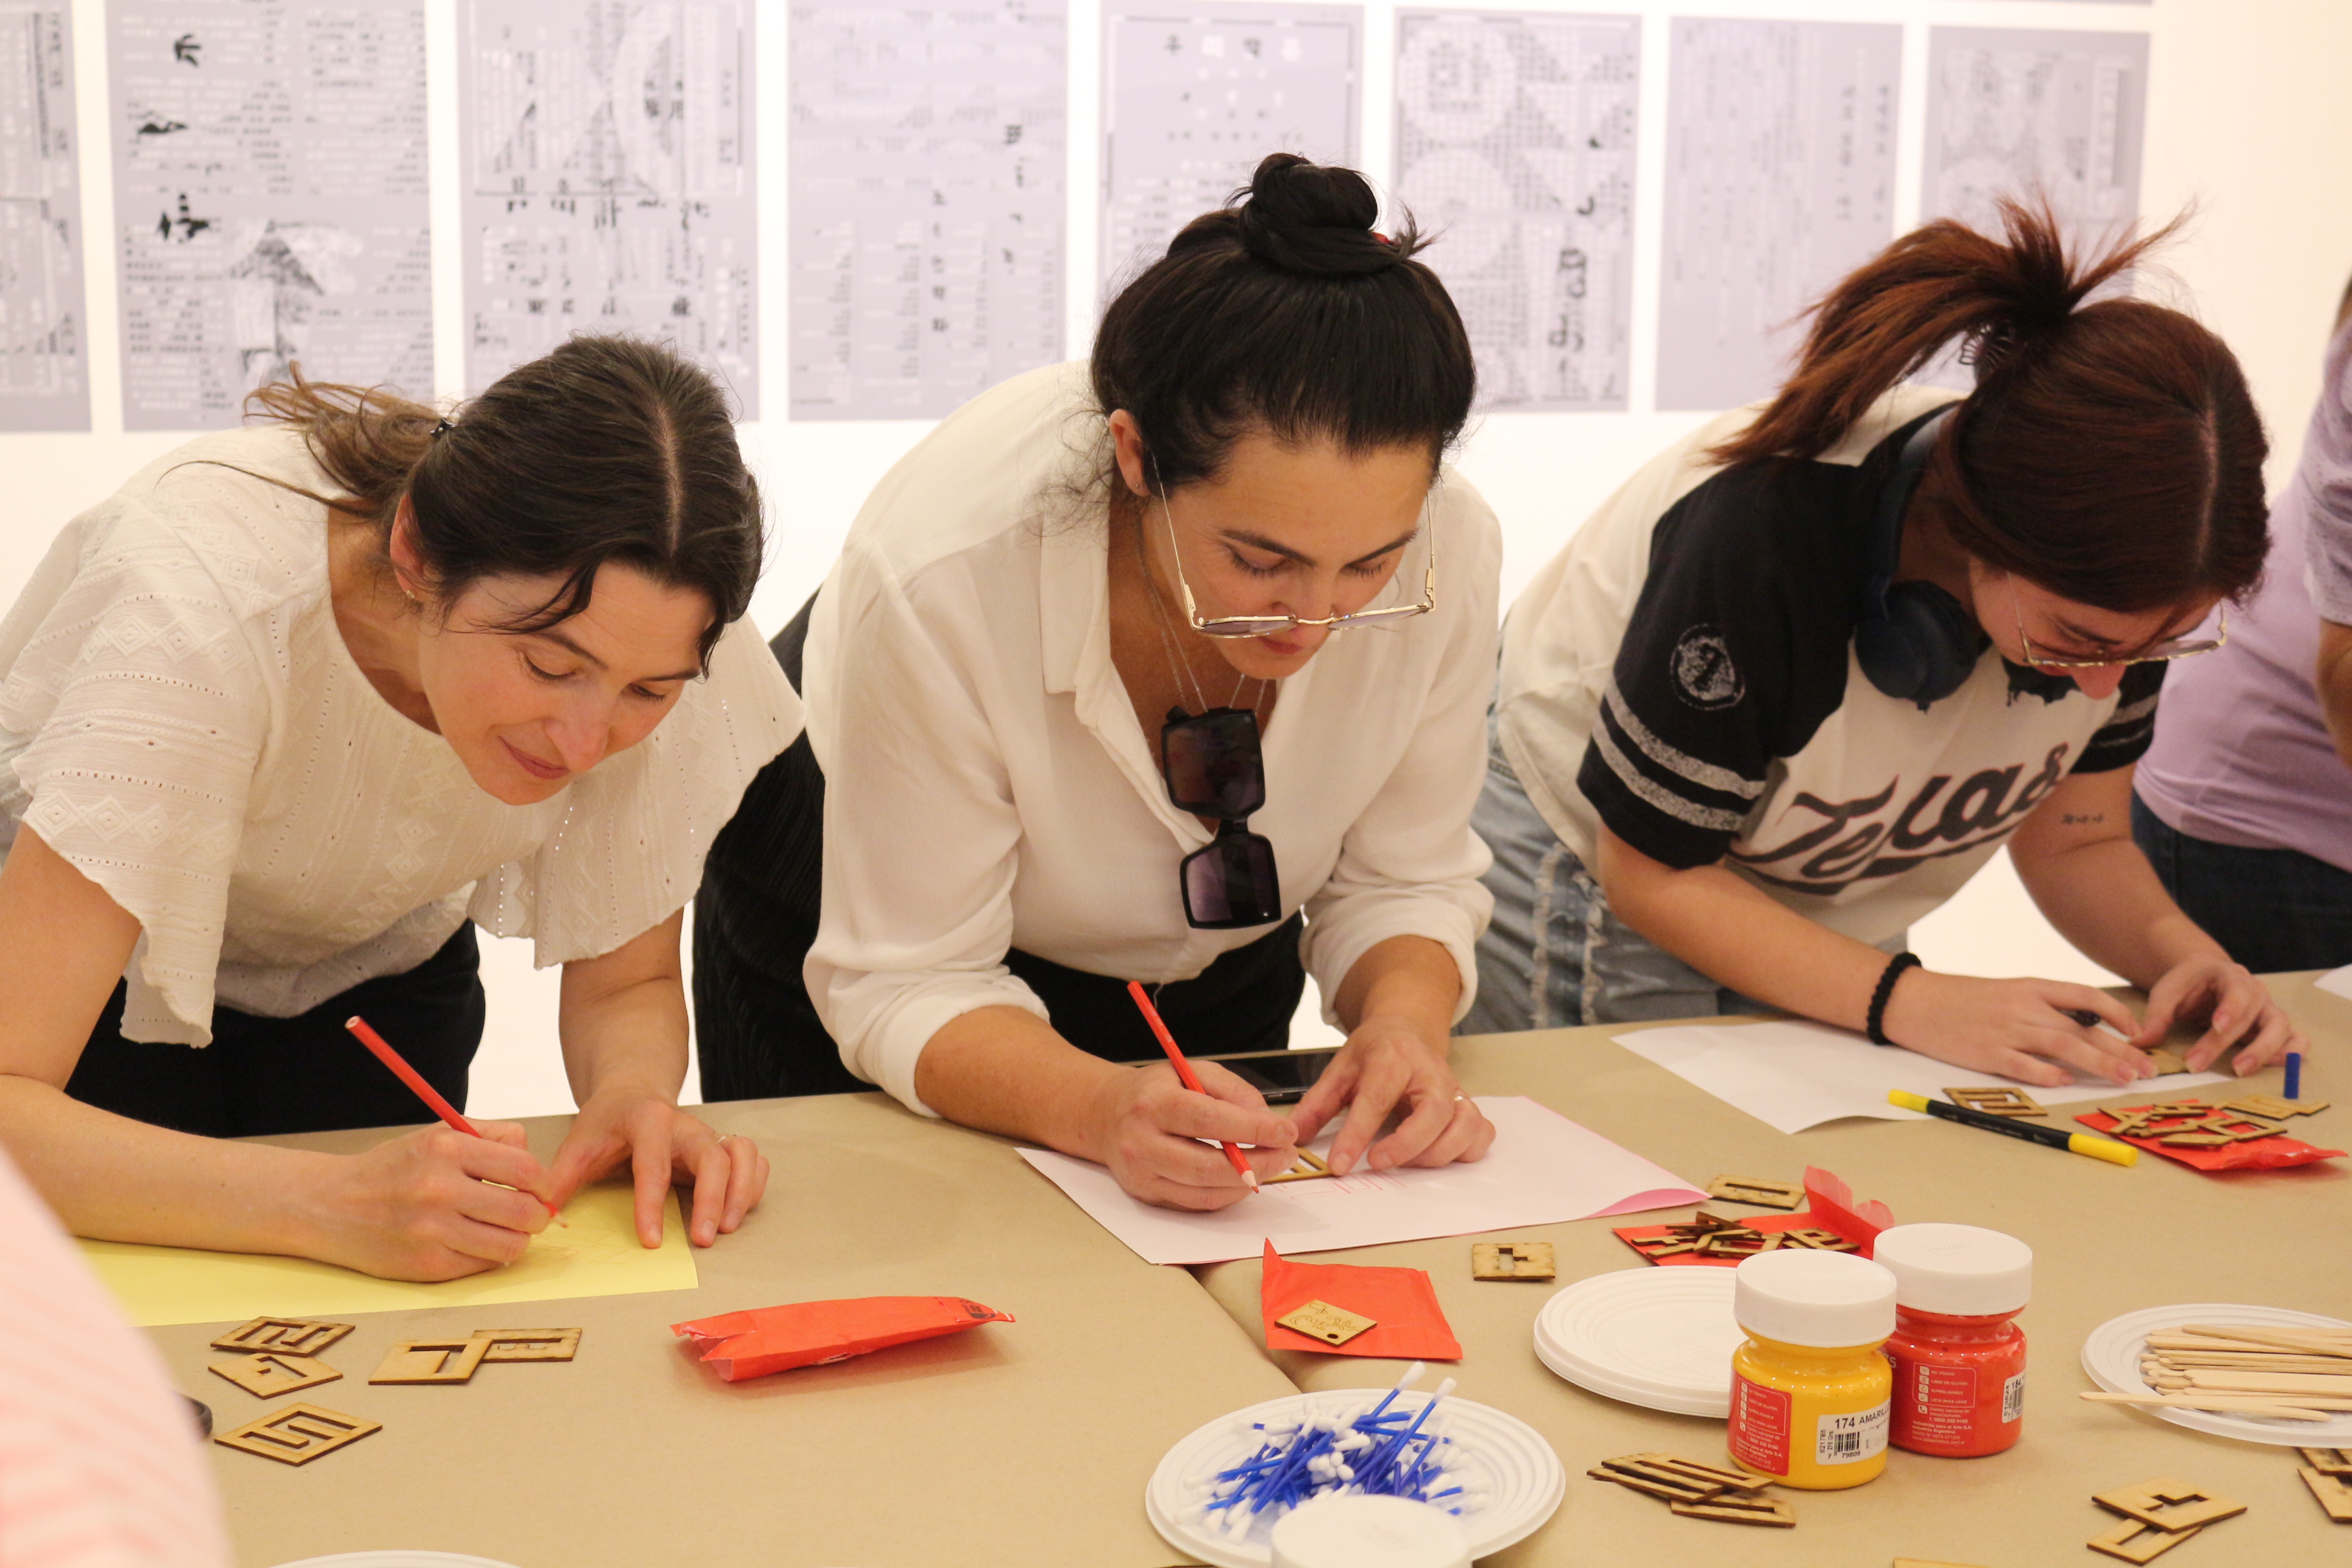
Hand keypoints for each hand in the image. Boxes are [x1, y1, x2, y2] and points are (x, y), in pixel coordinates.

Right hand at [304, 1122, 553, 1281]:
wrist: (328, 1205)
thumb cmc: (393, 1168)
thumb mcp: (438, 1134)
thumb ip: (491, 1137)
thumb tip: (536, 1166)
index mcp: (446, 1148)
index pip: (525, 1169)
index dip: (543, 1183)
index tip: (540, 1189)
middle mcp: (438, 1188)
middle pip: (524, 1212)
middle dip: (538, 1216)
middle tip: (531, 1215)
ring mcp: (431, 1231)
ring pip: (510, 1245)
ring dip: (517, 1240)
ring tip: (505, 1230)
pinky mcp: (425, 1265)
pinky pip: (482, 1265)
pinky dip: (488, 1256)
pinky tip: (474, 1243)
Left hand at [546, 1084, 767, 1247]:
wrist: (634, 1090)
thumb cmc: (607, 1121)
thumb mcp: (579, 1144)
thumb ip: (561, 1179)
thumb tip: (543, 1216)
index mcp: (649, 1121)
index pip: (653, 1164)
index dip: (652, 1204)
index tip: (650, 1241)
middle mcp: (686, 1125)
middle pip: (712, 1157)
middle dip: (712, 1200)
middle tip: (703, 1240)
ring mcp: (709, 1134)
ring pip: (742, 1155)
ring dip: (741, 1192)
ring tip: (727, 1229)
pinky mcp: (723, 1146)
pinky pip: (754, 1160)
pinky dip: (753, 1185)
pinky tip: (739, 1211)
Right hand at [1084, 1060, 1298, 1210]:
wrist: (1105, 1114)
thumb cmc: (1156, 1090)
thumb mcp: (1191, 1071)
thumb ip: (1232, 1090)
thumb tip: (1266, 1120)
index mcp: (1153, 1103)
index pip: (1209, 1121)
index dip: (1253, 1129)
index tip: (1286, 1131)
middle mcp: (1142, 1141)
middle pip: (1207, 1165)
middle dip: (1258, 1163)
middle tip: (1287, 1154)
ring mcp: (1142, 1173)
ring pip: (1204, 1190)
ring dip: (1247, 1182)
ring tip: (1272, 1164)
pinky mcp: (1147, 1195)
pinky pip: (1196, 1203)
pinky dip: (1228, 1194)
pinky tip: (1245, 1178)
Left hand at [1290, 1015, 1493, 1175]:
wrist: (1407, 1029)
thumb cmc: (1373, 1053)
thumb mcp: (1339, 1070)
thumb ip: (1316, 1105)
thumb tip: (1294, 1138)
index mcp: (1392, 1057)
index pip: (1376, 1099)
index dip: (1357, 1135)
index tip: (1339, 1165)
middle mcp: (1430, 1072)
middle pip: (1434, 1112)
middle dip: (1407, 1145)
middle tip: (1377, 1162)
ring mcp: (1454, 1089)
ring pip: (1465, 1124)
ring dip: (1438, 1153)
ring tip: (1407, 1162)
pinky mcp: (1468, 1105)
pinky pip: (1482, 1132)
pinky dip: (1465, 1150)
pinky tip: (1438, 1156)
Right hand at [1880, 970, 2159, 1088]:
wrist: (1913, 1000)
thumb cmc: (1960, 999)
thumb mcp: (2006, 992)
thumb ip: (2041, 1008)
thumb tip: (2082, 1030)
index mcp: (2030, 987)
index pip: (2085, 996)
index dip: (2117, 1013)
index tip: (2138, 1031)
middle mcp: (2023, 1007)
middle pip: (2082, 1029)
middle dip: (2121, 1050)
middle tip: (2148, 1069)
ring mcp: (2005, 1030)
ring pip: (2063, 1046)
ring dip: (2099, 1064)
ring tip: (2125, 1078)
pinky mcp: (1985, 1053)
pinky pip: (2023, 1064)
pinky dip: (2046, 1073)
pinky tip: (2066, 1081)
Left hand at [2134, 954, 2302, 1074]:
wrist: (2207, 977)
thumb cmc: (2187, 985)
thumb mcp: (2167, 993)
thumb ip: (2155, 1016)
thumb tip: (2138, 1043)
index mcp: (2229, 976)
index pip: (2236, 990)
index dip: (2230, 1009)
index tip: (2217, 1026)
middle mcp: (2255, 991)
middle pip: (2251, 1016)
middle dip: (2224, 1042)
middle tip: (2197, 1064)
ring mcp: (2268, 1009)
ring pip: (2279, 1027)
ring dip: (2263, 1050)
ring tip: (2238, 1070)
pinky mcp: (2274, 1026)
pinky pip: (2295, 1038)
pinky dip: (2291, 1051)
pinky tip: (2276, 1065)